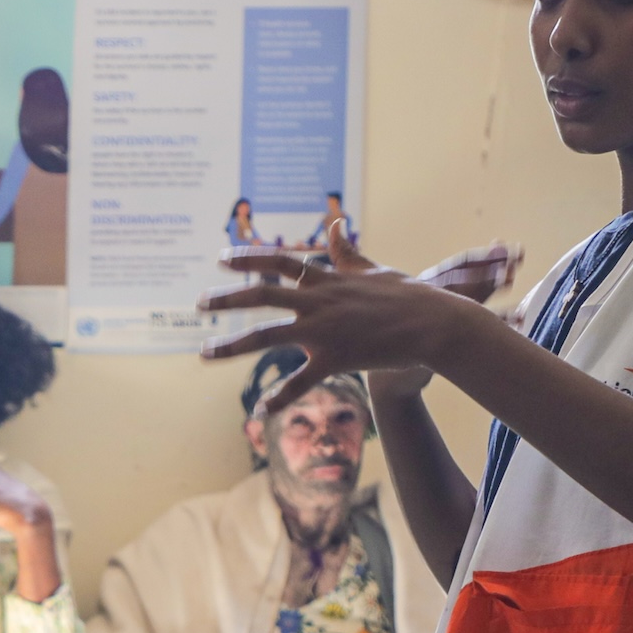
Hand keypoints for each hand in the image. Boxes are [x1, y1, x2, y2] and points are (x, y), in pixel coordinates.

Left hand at [208, 222, 518, 412]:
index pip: (280, 262)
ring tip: (205, 354)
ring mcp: (325, 330)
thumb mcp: (373, 268)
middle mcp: (320, 302)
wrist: (433, 323)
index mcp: (327, 280)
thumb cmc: (407, 295)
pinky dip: (281, 396)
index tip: (221, 257)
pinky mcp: (337, 358)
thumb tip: (335, 223)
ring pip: (269, 336)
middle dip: (227, 299)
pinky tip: (261, 409)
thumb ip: (347, 251)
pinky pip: (302, 380)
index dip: (249, 257)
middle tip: (199, 303)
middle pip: (263, 296)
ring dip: (233, 346)